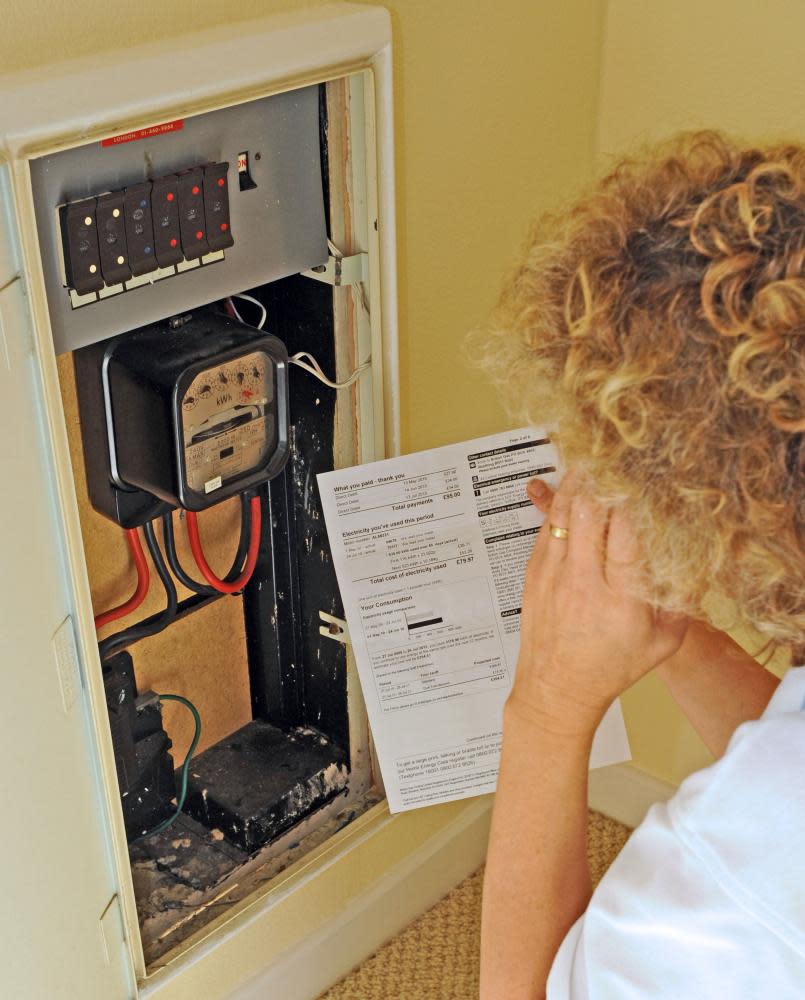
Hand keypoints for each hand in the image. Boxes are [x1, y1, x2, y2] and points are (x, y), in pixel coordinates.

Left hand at [510, 476, 689, 733]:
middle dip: (601, 481)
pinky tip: (573, 488)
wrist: (556, 689)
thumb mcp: (662, 643)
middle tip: (614, 459)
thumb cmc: (610, 667)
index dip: (633, 501)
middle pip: (587, 514)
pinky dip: (559, 503)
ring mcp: (553, 576)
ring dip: (577, 483)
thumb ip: (681, 600)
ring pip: (561, 513)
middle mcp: (583, 584)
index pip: (625, 536)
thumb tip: (692, 556)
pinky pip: (546, 526)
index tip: (643, 480)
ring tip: (592, 461)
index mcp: (619, 600)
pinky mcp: (533, 573)